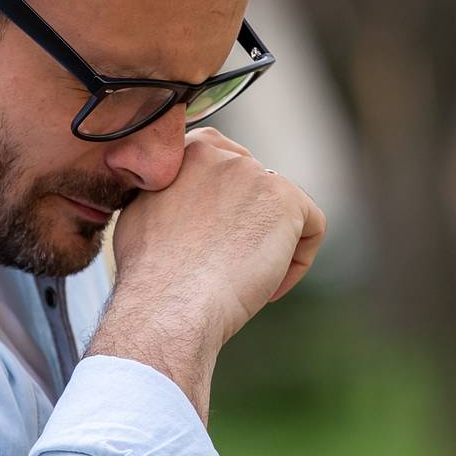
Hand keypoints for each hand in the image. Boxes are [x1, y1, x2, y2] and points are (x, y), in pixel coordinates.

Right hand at [111, 128, 326, 348]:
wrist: (168, 304)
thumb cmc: (149, 275)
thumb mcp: (143, 213)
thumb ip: (172, 194)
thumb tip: (189, 202)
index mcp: (187, 152)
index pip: (228, 167)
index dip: (228, 209)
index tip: (215, 243)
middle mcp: (223, 154)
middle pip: (258, 191)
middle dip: (251, 228)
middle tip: (231, 266)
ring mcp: (255, 174)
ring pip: (285, 213)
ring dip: (272, 246)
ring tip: (247, 282)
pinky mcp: (286, 200)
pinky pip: (311, 227)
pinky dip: (297, 263)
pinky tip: (269, 289)